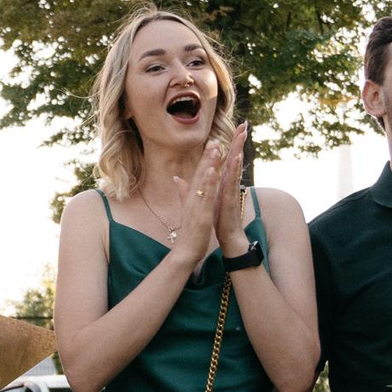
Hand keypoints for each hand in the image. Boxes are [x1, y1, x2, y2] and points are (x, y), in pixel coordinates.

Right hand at [168, 142, 229, 264]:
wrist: (185, 251)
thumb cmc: (189, 231)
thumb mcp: (186, 208)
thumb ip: (182, 192)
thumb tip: (176, 178)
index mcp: (191, 197)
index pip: (199, 174)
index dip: (205, 159)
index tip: (211, 144)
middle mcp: (193, 198)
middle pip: (201, 174)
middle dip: (208, 157)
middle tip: (213, 140)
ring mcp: (197, 205)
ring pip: (204, 182)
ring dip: (209, 165)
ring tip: (215, 150)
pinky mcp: (202, 214)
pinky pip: (206, 196)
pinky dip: (210, 183)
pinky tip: (214, 172)